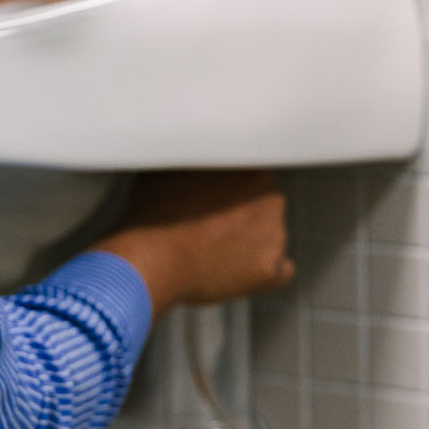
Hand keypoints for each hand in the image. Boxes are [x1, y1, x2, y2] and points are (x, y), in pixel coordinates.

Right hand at [95, 170, 294, 317]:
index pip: (250, 175)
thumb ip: (199, 160)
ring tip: (212, 250)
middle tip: (211, 224)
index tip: (214, 199)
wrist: (150, 260)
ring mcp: (275, 235)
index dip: (230, 189)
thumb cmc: (153, 213)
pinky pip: (277, 270)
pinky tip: (234, 270)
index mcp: (249, 167)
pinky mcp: (270, 271)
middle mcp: (270, 197)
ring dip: (250, 241)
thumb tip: (198, 157)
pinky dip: (261, 271)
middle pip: (263, 203)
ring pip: (270, 235)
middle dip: (244, 213)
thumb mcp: (171, 168)